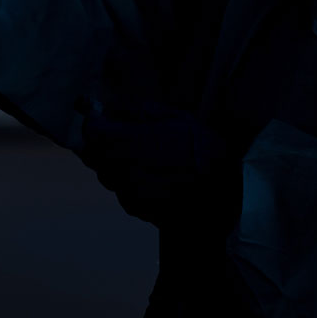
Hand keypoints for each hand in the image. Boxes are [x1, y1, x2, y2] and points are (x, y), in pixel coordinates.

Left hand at [76, 95, 235, 228]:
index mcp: (129, 141)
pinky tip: (152, 178)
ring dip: (113, 163)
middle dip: (102, 143)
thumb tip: (111, 109)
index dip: (94, 122)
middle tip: (121, 137)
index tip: (100, 118)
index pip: (91, 130)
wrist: (225, 194)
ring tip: (143, 158)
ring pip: (105, 173)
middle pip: (92, 154)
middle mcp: (122, 167)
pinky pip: (120, 191)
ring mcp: (127, 190)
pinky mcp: (135, 208)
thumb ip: (138, 111)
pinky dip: (127, 182)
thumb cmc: (203, 150)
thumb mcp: (176, 118)